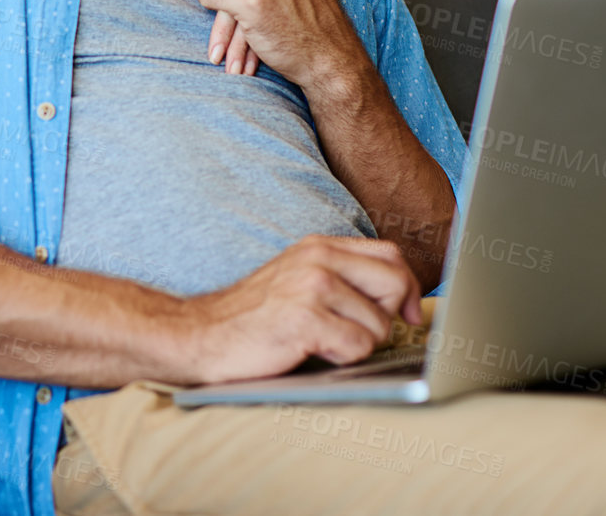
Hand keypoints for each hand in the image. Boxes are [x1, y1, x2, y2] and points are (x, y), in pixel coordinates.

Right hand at [172, 235, 422, 383]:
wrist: (197, 336)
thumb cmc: (251, 318)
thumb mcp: (296, 280)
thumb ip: (340, 278)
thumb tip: (402, 301)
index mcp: (317, 246)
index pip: (389, 254)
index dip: (407, 286)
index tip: (407, 313)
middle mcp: (317, 259)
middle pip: (395, 281)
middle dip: (390, 316)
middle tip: (362, 334)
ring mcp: (310, 287)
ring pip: (380, 323)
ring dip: (361, 344)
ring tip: (323, 343)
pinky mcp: (304, 319)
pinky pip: (359, 347)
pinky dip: (343, 359)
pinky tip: (313, 352)